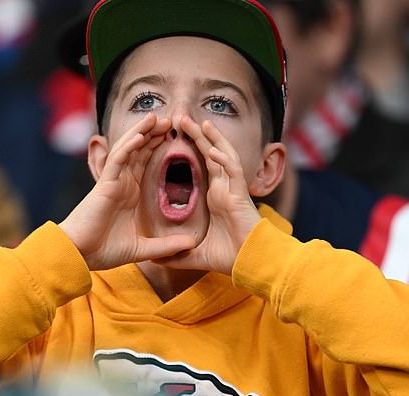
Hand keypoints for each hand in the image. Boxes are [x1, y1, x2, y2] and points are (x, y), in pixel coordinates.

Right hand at [60, 114, 197, 270]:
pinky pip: (118, 160)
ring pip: (128, 150)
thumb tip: (192, 245)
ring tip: (157, 117)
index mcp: (130, 194)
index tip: (175, 136)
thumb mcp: (143, 249)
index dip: (158, 148)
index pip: (145, 163)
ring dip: (142, 132)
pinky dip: (129, 146)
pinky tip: (141, 135)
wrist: (81, 256)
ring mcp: (113, 182)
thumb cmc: (105, 251)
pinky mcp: (104, 185)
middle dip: (153, 134)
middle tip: (171, 119)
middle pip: (139, 151)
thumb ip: (166, 245)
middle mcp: (122, 184)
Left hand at [157, 117, 261, 274]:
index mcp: (216, 196)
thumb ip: (177, 254)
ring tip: (198, 121)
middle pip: (210, 154)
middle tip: (180, 118)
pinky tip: (212, 149)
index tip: (174, 136)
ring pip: (223, 156)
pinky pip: (233, 172)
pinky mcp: (241, 195)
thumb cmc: (231, 257)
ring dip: (211, 138)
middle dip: (197, 135)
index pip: (202, 165)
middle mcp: (225, 188)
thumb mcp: (196, 255)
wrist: (252, 264)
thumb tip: (156, 261)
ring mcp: (234, 189)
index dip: (191, 149)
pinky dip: (223, 159)